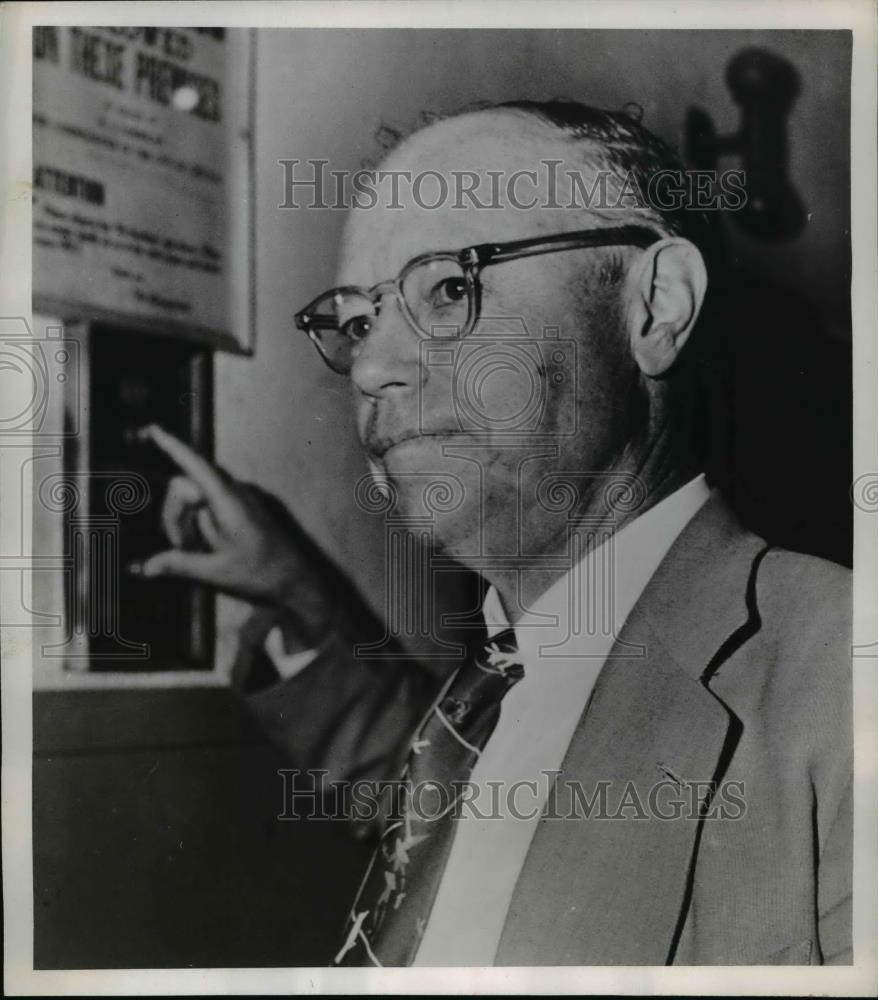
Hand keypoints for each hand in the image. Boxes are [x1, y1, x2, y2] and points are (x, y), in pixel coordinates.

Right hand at [132, 425, 334, 628]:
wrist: (296, 579)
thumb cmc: (261, 572)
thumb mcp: (215, 572)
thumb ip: (178, 564)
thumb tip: (144, 567)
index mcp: (227, 500)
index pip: (195, 465)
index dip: (172, 447)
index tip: (152, 430)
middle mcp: (232, 492)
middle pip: (184, 488)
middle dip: (174, 517)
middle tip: (183, 549)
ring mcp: (237, 499)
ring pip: (194, 499)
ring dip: (186, 523)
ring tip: (198, 552)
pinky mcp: (239, 508)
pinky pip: (208, 506)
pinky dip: (199, 525)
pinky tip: (206, 549)